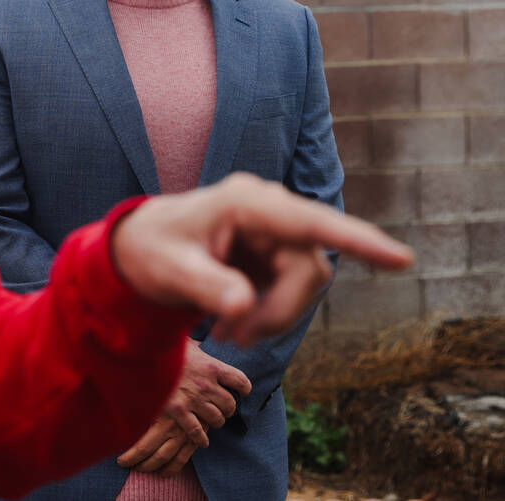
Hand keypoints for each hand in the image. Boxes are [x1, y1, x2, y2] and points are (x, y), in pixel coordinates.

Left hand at [111, 173, 413, 346]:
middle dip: (279, 312)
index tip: (401, 259)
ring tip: (225, 333)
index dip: (356, 241)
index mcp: (244, 202)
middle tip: (232, 339)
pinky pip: (293, 293)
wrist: (140, 249)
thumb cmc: (150, 250)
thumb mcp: (168, 271)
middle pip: (308, 269)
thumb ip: (206, 286)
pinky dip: (268, 316)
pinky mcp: (276, 253)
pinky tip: (232, 325)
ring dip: (273, 318)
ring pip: (305, 285)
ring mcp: (276, 231)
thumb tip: (242, 306)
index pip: (308, 223)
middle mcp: (268, 210)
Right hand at [116, 340, 250, 472]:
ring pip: (217, 419)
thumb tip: (201, 345)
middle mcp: (206, 384)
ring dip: (215, 421)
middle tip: (222, 408)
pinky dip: (201, 438)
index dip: (243, 388)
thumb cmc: (164, 347)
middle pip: (230, 404)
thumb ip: (197, 348)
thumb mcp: (185, 343)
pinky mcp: (178, 410)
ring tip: (211, 420)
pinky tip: (202, 440)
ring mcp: (193, 399)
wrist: (141, 353)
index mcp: (211, 365)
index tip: (241, 391)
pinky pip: (197, 431)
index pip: (240, 381)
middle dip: (228, 408)